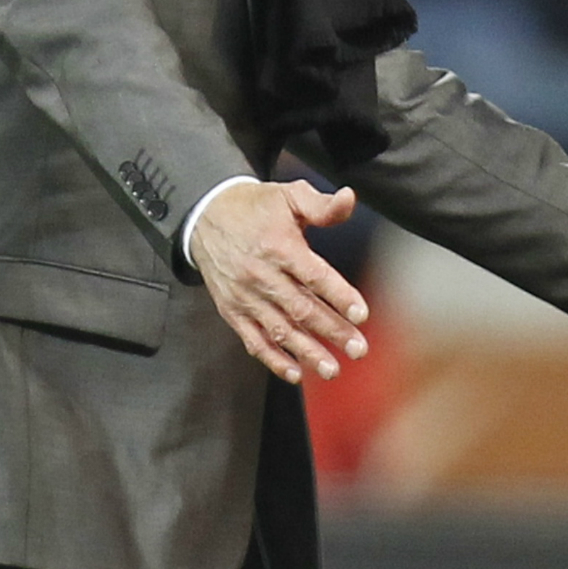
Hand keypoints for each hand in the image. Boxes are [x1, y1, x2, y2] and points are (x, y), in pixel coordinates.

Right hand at [188, 179, 369, 383]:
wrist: (206, 217)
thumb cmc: (257, 207)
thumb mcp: (289, 195)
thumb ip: (322, 204)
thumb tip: (350, 198)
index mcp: (279, 246)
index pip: (314, 275)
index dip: (339, 295)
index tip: (362, 314)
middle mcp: (261, 275)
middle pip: (301, 308)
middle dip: (332, 331)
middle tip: (359, 349)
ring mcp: (245, 296)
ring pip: (280, 330)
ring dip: (307, 352)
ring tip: (332, 370)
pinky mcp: (232, 311)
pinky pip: (254, 340)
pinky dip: (274, 358)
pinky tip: (295, 373)